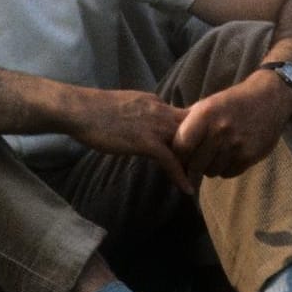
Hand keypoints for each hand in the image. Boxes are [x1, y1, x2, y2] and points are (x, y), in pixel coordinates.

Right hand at [65, 88, 193, 193]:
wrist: (79, 109)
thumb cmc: (94, 110)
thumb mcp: (126, 106)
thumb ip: (140, 115)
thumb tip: (143, 125)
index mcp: (155, 102)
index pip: (184, 116)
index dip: (196, 130)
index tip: (203, 144)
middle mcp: (160, 111)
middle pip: (194, 128)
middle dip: (204, 145)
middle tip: (211, 164)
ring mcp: (154, 126)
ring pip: (187, 144)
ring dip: (197, 162)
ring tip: (204, 179)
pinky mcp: (146, 141)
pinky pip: (171, 160)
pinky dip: (181, 175)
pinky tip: (187, 189)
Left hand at [170, 74, 291, 183]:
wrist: (269, 99)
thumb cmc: (232, 102)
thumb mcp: (207, 104)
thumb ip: (187, 123)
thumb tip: (164, 142)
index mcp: (204, 115)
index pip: (181, 147)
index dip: (178, 155)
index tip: (179, 157)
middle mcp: (219, 130)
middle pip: (195, 164)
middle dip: (192, 167)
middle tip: (194, 164)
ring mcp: (236, 144)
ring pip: (211, 172)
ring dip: (210, 168)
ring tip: (214, 156)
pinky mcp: (249, 156)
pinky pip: (228, 173)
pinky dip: (226, 169)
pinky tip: (229, 157)